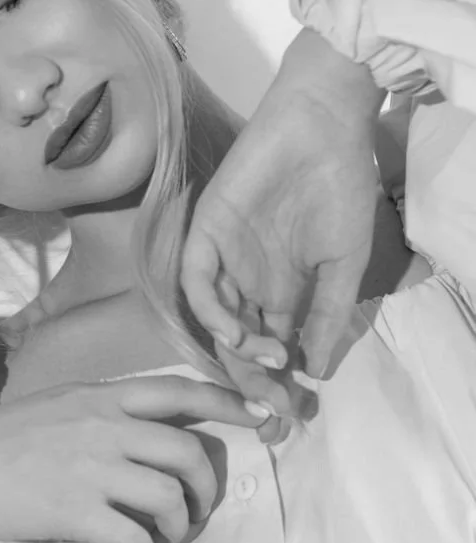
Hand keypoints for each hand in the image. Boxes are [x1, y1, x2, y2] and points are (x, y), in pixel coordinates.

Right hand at [0, 375, 267, 542]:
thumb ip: (100, 414)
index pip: (178, 391)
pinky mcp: (74, 510)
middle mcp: (102, 425)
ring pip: (170, 499)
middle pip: (188, 453)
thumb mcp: (55, 408)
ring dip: (179, 530)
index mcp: (99, 396)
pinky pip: (137, 541)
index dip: (228, 403)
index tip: (262, 417)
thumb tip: (143, 437)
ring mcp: (90, 468)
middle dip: (206, 489)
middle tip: (196, 513)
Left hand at [181, 29, 383, 379]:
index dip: (276, 384)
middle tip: (273, 407)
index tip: (292, 415)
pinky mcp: (206, 231)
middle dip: (252, 380)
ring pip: (214, 318)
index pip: (269, 348)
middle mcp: (246, 280)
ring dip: (234, 351)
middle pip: (237, 343)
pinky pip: (197, 281)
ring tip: (266, 364)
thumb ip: (329, 315)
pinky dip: (213, 311)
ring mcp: (224, 257)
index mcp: (279, 290)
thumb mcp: (345, 263)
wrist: (323, 127)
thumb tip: (316, 371)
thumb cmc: (339, 187)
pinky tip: (237, 331)